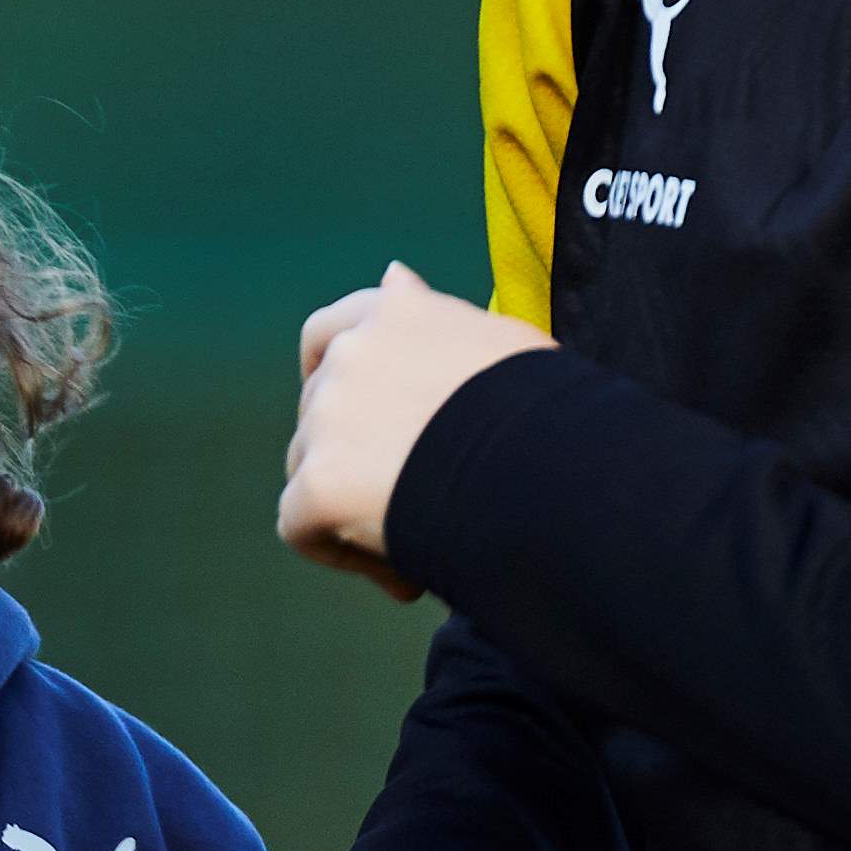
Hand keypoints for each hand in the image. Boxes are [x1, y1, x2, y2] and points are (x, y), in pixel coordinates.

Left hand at [276, 263, 548, 592]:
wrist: (549, 468)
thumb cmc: (548, 412)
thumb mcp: (500, 339)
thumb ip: (436, 317)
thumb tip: (393, 276)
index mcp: (394, 312)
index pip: (330, 332)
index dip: (336, 377)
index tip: (360, 416)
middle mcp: (350, 355)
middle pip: (319, 412)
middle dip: (354, 455)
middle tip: (419, 497)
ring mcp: (327, 419)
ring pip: (308, 469)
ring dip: (349, 505)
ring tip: (420, 540)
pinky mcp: (316, 486)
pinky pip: (300, 526)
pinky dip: (342, 552)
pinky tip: (403, 574)